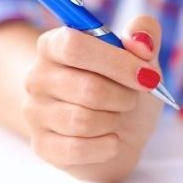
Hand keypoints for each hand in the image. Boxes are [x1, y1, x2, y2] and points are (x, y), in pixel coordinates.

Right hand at [23, 16, 163, 182]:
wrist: (123, 132)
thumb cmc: (126, 88)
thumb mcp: (142, 56)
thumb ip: (144, 33)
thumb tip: (140, 41)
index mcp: (55, 44)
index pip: (74, 46)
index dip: (117, 62)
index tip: (147, 76)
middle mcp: (38, 76)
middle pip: (86, 88)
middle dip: (123, 97)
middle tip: (131, 99)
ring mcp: (35, 113)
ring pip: (82, 121)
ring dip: (114, 121)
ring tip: (117, 117)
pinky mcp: (42, 146)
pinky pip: (77, 148)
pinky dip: (106, 146)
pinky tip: (111, 140)